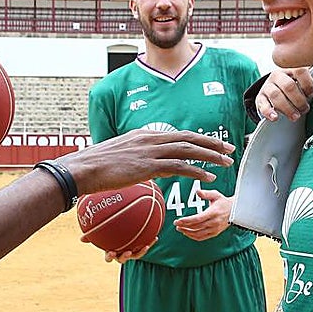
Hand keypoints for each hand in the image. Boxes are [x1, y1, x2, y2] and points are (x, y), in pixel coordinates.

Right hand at [60, 128, 233, 193]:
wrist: (83, 168)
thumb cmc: (97, 165)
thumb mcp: (121, 156)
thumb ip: (137, 158)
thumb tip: (146, 167)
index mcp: (144, 135)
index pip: (178, 135)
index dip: (198, 139)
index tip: (213, 143)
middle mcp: (150, 139)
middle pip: (189, 139)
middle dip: (212, 143)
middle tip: (229, 148)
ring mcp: (149, 151)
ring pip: (188, 150)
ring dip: (210, 156)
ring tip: (225, 162)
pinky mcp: (147, 166)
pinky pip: (178, 167)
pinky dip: (196, 171)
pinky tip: (207, 176)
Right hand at [81, 235, 156, 262]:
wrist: (125, 229)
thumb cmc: (110, 232)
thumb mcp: (102, 232)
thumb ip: (92, 235)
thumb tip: (81, 239)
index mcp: (112, 251)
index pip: (109, 257)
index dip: (109, 256)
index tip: (110, 252)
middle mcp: (121, 253)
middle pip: (122, 259)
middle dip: (124, 257)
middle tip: (126, 252)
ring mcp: (131, 251)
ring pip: (136, 255)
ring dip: (140, 252)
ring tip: (144, 247)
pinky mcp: (140, 248)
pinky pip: (145, 247)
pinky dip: (149, 243)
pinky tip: (155, 237)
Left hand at [173, 189, 231, 240]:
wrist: (235, 211)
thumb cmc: (223, 202)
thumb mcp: (216, 195)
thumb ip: (206, 193)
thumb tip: (197, 191)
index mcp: (213, 213)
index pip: (197, 219)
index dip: (186, 221)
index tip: (177, 221)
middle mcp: (214, 222)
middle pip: (196, 227)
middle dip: (184, 226)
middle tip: (176, 224)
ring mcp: (214, 229)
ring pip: (198, 234)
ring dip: (187, 232)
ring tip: (180, 228)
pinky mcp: (214, 233)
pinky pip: (201, 237)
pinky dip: (193, 236)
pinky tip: (187, 233)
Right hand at [257, 67, 312, 121]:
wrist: (274, 92)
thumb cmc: (293, 88)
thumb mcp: (301, 82)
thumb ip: (309, 83)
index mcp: (290, 69)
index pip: (300, 71)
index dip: (307, 84)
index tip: (311, 95)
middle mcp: (277, 75)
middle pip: (288, 86)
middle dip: (298, 100)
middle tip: (305, 109)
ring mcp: (267, 86)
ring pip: (275, 95)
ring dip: (287, 108)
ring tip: (295, 117)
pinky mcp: (260, 98)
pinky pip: (262, 104)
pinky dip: (268, 112)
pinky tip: (275, 118)